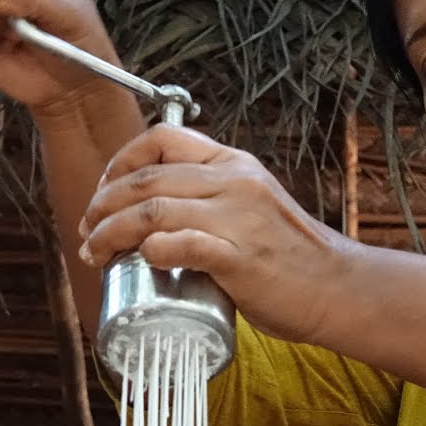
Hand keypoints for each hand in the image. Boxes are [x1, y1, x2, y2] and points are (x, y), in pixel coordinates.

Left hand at [78, 125, 359, 344]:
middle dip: (102, 204)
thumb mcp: (252, 207)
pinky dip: (150, 250)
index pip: (163, 138)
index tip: (104, 192)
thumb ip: (212, 202)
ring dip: (111, 231)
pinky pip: (181, 244)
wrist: (337, 287)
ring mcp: (238, 218)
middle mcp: (234, 182)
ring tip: (96, 252)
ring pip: (152, 209)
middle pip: (146, 177)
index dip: (120, 161)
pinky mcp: (240, 256)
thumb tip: (156, 221)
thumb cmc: (291, 257)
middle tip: (88, 231)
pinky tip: (139, 260)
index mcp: (234, 165)